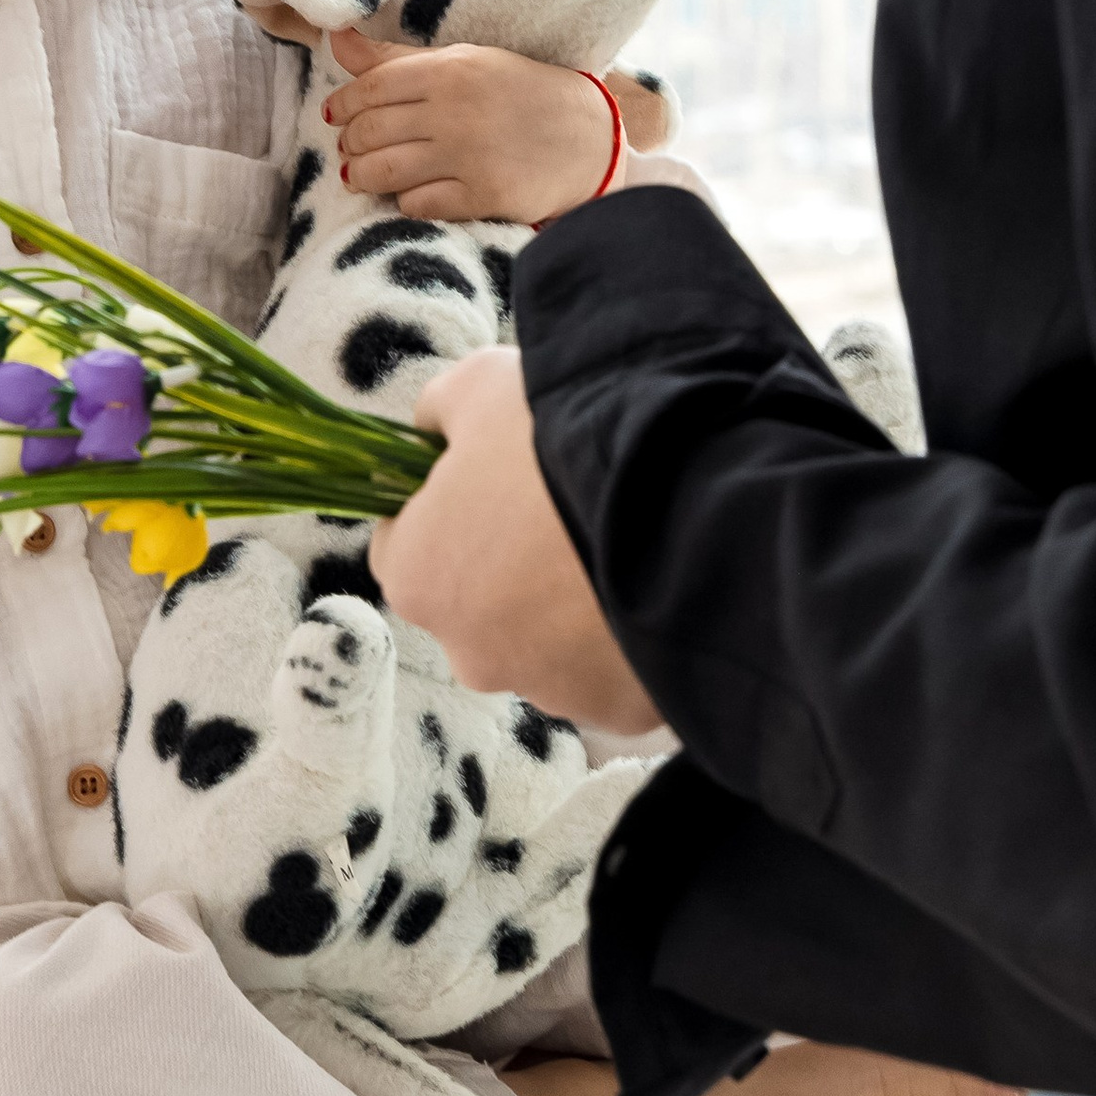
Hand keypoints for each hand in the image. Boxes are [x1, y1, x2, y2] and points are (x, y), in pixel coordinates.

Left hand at [324, 33, 627, 220]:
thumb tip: (335, 38)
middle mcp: (455, 110)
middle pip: (371, 131)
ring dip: (361, 176)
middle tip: (349, 149)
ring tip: (360, 175)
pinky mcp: (483, 195)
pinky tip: (408, 193)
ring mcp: (469, 155)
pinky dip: (403, 201)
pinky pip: (418, 204)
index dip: (344, 104)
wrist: (588, 135)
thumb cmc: (518, 92)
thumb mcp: (465, 61)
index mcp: (451, 69)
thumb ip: (396, 58)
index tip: (335, 115)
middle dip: (349, 143)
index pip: (372, 87)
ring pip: (384, 171)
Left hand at [369, 347, 659, 733]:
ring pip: (548, 640)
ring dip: (572, 602)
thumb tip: (433, 436)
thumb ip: (438, 414)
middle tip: (566, 505)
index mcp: (419, 579)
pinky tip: (656, 577)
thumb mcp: (481, 384)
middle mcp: (470, 654)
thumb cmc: (565, 439)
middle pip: (479, 601)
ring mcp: (550, 691)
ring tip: (622, 538)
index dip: (446, 504)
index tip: (492, 476)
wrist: (690, 501)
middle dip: (512, 562)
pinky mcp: (621, 711)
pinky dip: (627, 634)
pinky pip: (614, 668)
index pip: (405, 544)